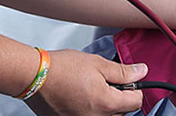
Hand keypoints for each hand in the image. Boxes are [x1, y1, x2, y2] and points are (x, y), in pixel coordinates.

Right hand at [25, 50, 145, 115]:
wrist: (33, 76)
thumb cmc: (61, 68)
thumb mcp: (97, 64)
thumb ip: (123, 72)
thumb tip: (142, 72)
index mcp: (107, 103)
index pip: (137, 102)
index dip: (134, 88)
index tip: (126, 81)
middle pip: (122, 112)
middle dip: (117, 98)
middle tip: (103, 81)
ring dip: (103, 105)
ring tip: (87, 88)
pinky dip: (86, 109)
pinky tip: (77, 96)